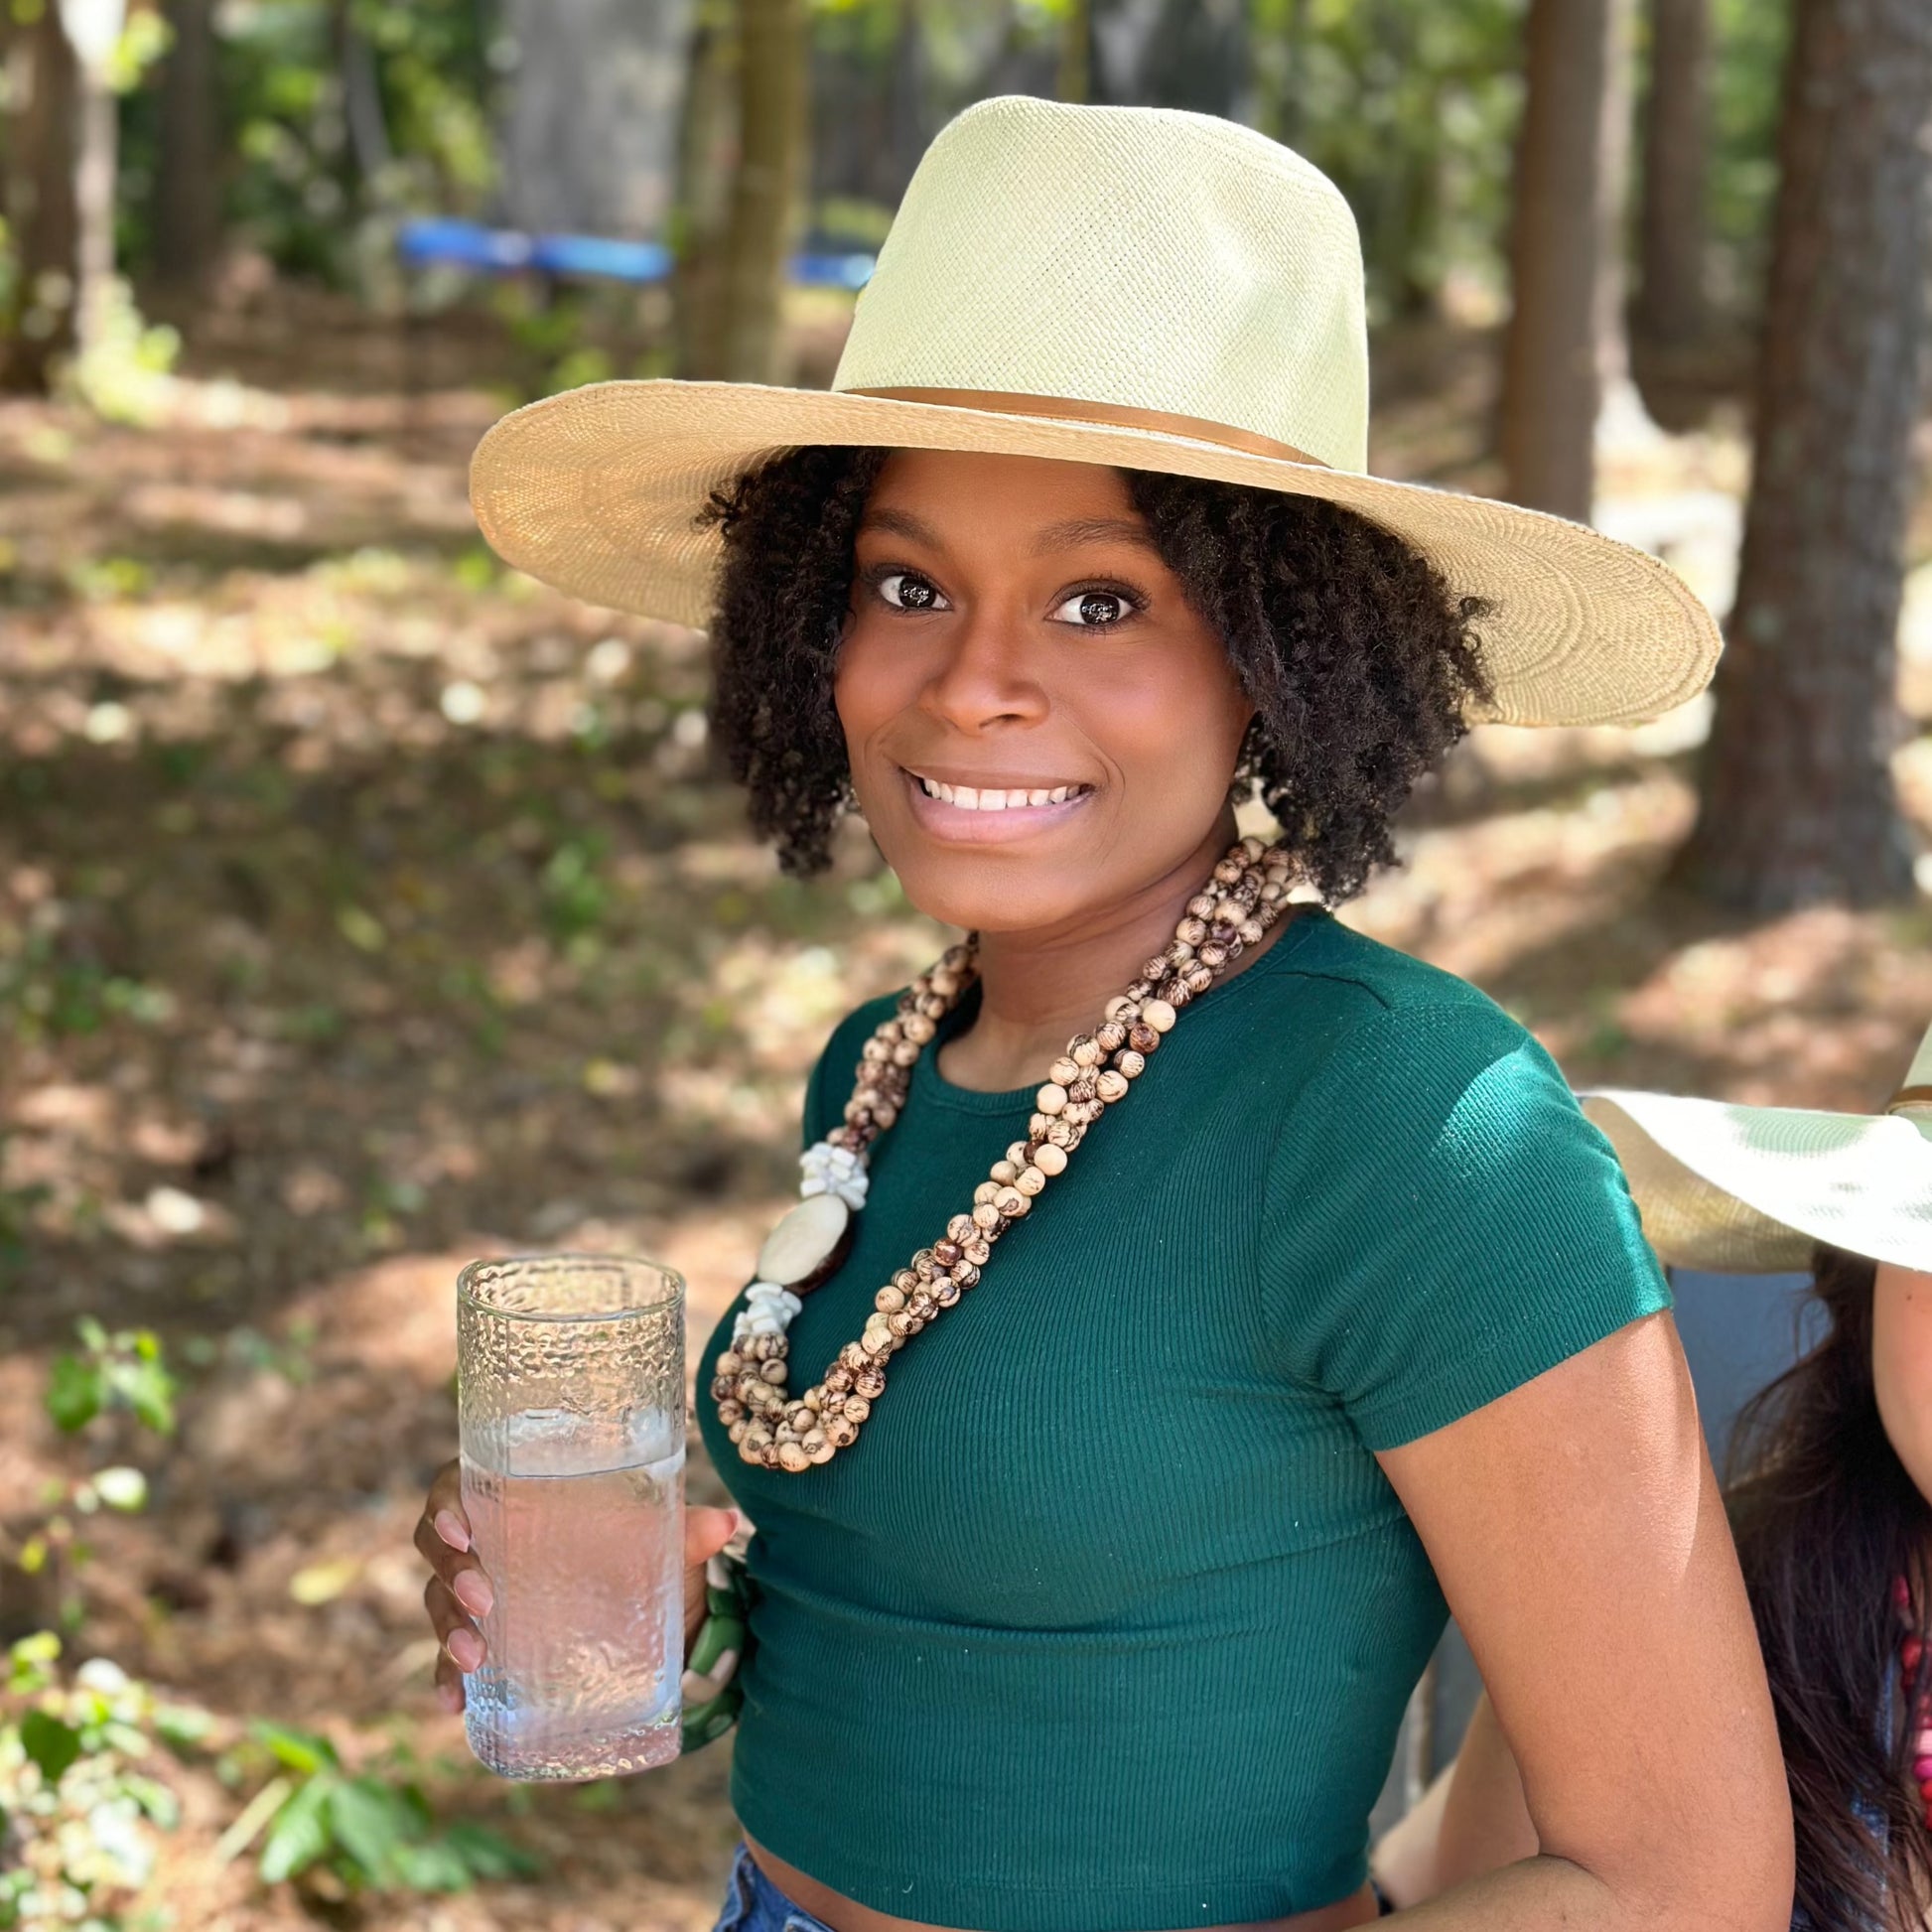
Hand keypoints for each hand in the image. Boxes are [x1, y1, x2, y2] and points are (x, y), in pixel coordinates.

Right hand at [412, 1457, 740, 1715]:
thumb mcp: (664, 1540)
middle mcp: (490, 1539)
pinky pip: (449, 1658)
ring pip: (439, 1601)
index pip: (458, 1484)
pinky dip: (446, 1678)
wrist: (655, 1610)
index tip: (460, 1528)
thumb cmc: (644, 1549)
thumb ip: (686, 1530)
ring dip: (447, 1629)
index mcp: (518, 1495)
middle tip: (483, 1601)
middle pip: (438, 1545)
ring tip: (474, 1660)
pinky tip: (452, 1703)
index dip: (445, 1502)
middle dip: (451, 1573)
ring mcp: (481, 1593)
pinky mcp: (489, 1641)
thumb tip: (726, 1524)